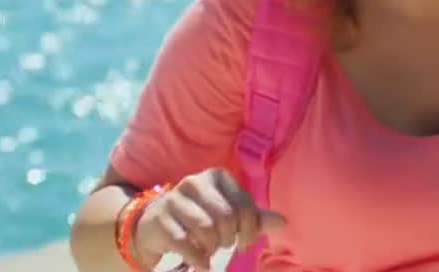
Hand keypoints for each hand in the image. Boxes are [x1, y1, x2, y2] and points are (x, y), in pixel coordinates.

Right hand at [132, 167, 285, 271]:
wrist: (155, 225)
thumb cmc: (199, 217)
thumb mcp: (228, 213)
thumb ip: (255, 217)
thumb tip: (283, 222)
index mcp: (217, 176)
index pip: (244, 205)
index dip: (249, 230)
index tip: (244, 242)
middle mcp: (195, 182)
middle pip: (226, 217)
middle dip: (228, 238)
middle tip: (223, 245)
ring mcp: (174, 199)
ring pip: (206, 229)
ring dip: (212, 247)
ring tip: (209, 249)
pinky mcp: (159, 220)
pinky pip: (185, 244)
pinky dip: (198, 259)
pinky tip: (200, 262)